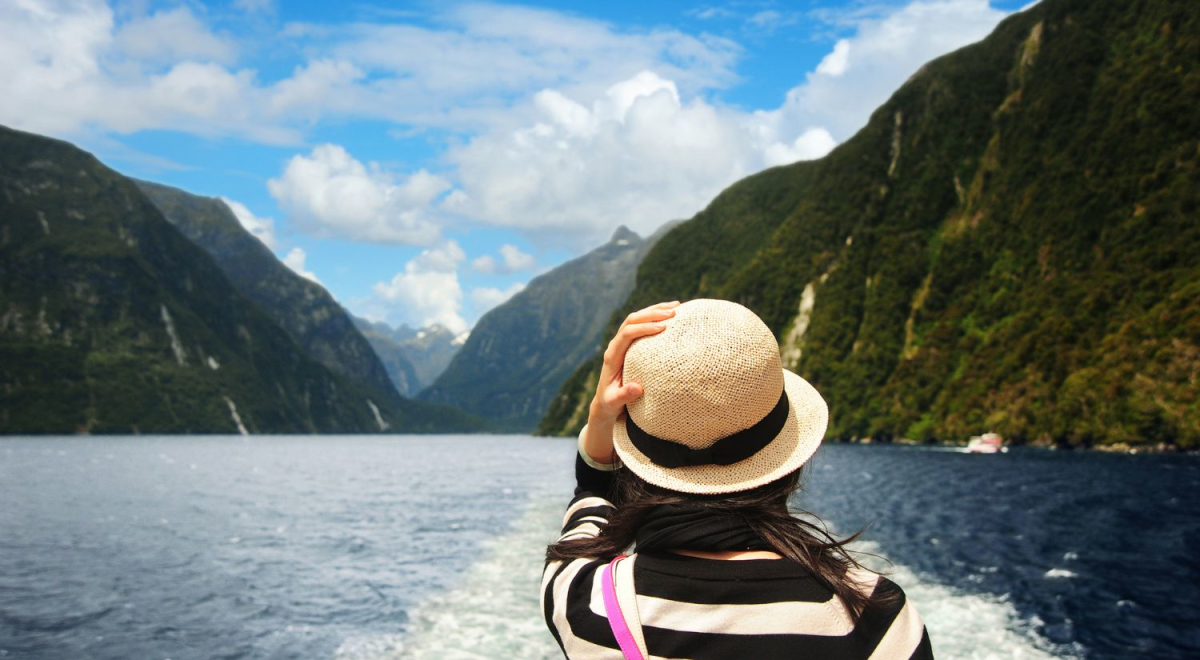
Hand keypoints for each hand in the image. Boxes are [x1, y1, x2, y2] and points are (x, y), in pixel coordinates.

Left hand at [582, 301, 679, 464]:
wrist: (605, 400)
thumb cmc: (611, 402)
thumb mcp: (614, 402)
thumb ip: (624, 395)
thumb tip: (637, 388)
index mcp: (612, 355)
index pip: (627, 333)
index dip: (644, 328)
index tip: (663, 328)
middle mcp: (616, 344)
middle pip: (632, 320)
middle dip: (652, 313)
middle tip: (673, 312)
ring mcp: (622, 342)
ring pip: (636, 318)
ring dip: (655, 310)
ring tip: (677, 306)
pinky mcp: (629, 343)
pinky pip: (641, 325)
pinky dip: (655, 316)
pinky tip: (671, 314)